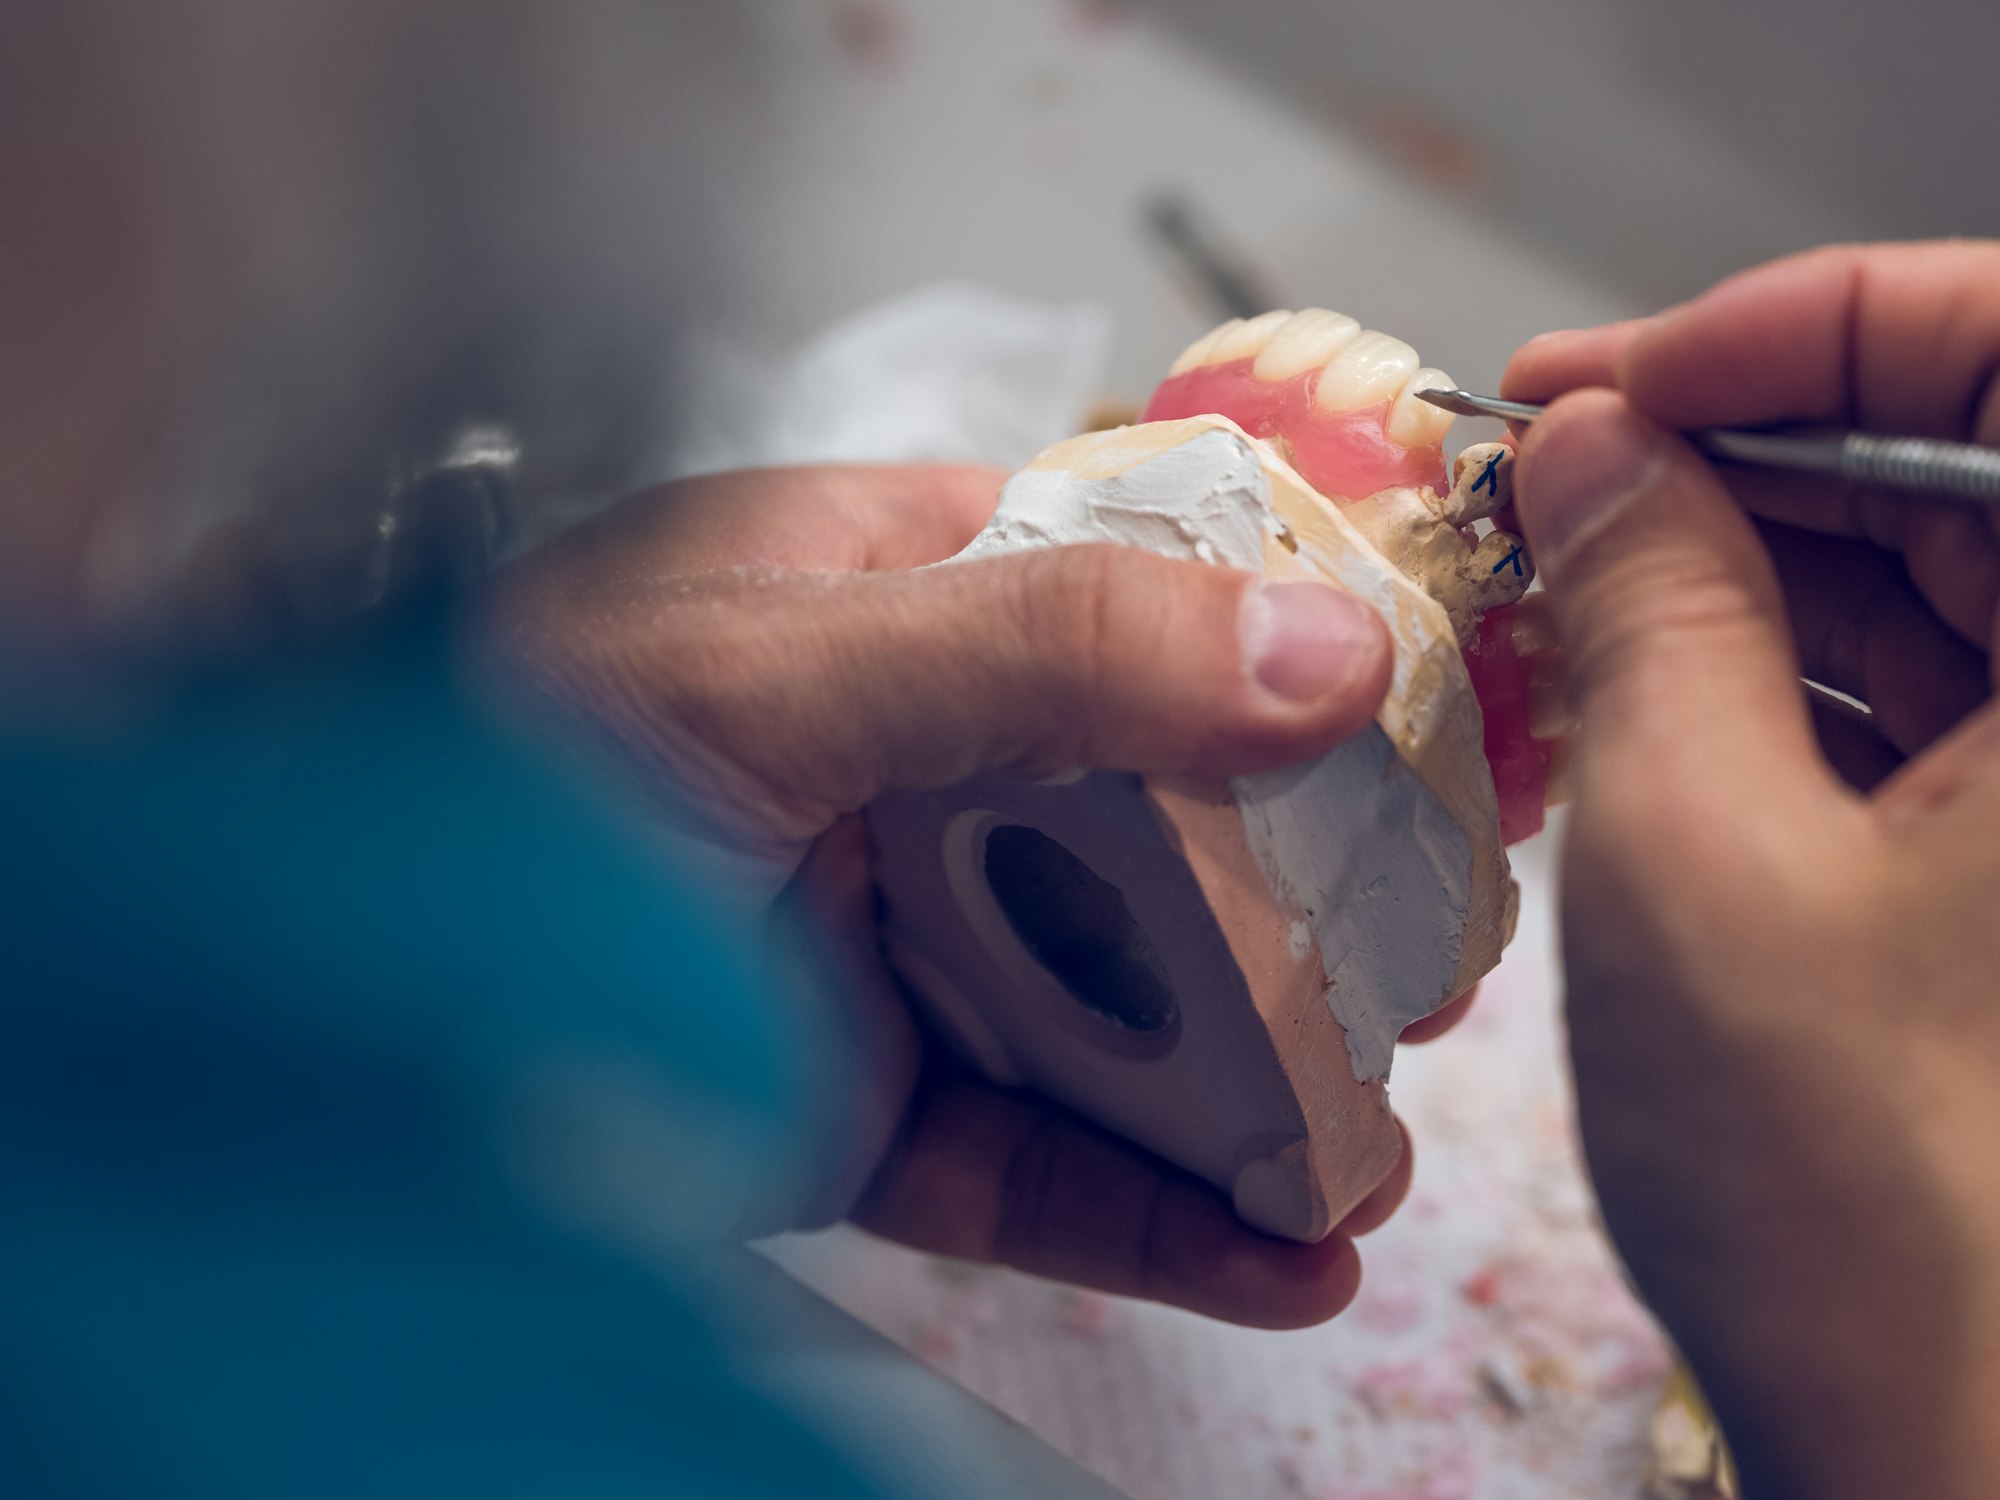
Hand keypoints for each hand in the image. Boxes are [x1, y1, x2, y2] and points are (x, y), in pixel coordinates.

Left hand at [475, 463, 1449, 1327]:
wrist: (301, 1029)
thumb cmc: (501, 777)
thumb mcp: (774, 674)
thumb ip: (1044, 648)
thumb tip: (1326, 653)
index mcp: (872, 599)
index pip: (1122, 591)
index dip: (1280, 644)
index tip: (1429, 712)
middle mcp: (899, 764)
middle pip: (1150, 822)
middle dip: (1302, 897)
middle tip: (1442, 956)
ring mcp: (887, 942)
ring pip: (1108, 1007)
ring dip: (1252, 1081)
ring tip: (1388, 1142)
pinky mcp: (859, 1106)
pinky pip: (1034, 1162)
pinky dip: (1157, 1215)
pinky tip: (1284, 1254)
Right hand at [1504, 242, 1999, 1497]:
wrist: (1956, 1468)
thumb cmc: (1872, 1209)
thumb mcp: (1697, 857)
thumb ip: (1644, 608)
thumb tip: (1586, 446)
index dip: (1800, 323)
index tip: (1606, 379)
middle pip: (1970, 462)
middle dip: (1741, 448)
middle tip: (1542, 474)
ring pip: (1940, 580)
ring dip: (1741, 566)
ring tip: (1555, 586)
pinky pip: (1931, 696)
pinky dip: (1780, 672)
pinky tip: (1633, 686)